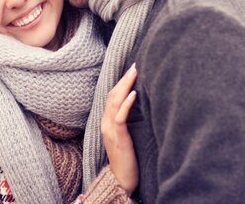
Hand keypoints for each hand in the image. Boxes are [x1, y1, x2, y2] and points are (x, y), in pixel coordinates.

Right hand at [101, 65, 138, 193]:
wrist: (121, 179)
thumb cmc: (128, 158)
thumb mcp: (126, 135)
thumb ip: (127, 120)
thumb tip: (138, 104)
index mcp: (107, 121)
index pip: (112, 96)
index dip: (121, 82)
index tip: (132, 69)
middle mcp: (105, 123)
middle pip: (112, 95)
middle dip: (124, 79)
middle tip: (135, 65)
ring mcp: (110, 130)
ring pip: (115, 103)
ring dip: (125, 86)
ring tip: (135, 73)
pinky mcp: (118, 138)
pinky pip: (120, 117)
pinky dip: (126, 104)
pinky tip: (133, 94)